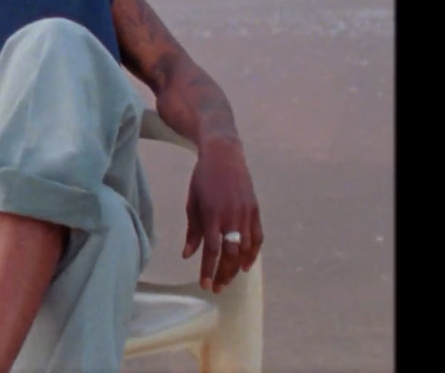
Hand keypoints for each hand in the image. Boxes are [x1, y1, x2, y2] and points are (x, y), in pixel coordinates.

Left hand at [184, 140, 262, 292]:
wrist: (224, 156)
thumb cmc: (202, 179)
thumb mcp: (192, 203)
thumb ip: (193, 231)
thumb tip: (187, 255)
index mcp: (212, 215)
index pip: (212, 250)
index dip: (208, 270)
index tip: (205, 285)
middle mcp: (231, 217)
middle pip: (230, 254)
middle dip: (223, 274)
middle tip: (217, 288)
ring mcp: (246, 214)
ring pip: (245, 249)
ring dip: (237, 268)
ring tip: (229, 281)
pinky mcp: (255, 210)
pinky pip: (257, 238)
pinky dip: (253, 253)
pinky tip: (245, 265)